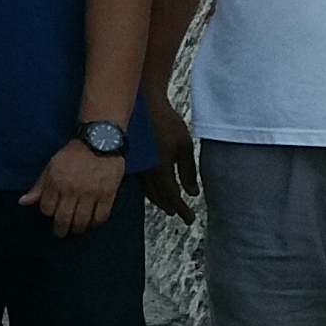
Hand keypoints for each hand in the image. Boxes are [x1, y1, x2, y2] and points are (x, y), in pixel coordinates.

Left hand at [23, 139, 127, 237]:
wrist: (100, 142)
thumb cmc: (72, 154)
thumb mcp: (51, 166)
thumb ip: (39, 186)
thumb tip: (23, 202)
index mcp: (56, 183)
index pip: (47, 208)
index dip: (48, 212)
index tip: (51, 213)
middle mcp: (72, 191)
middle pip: (63, 218)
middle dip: (61, 229)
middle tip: (61, 233)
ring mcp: (91, 194)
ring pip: (82, 221)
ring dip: (77, 229)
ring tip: (76, 229)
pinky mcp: (107, 195)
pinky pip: (101, 216)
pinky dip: (95, 223)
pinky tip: (91, 223)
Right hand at [141, 84, 197, 223]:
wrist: (143, 105)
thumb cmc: (166, 123)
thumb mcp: (184, 146)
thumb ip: (188, 171)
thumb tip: (193, 192)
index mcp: (161, 170)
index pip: (173, 196)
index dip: (182, 209)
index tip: (190, 220)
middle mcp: (147, 172)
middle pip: (159, 196)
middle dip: (170, 206)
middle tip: (179, 214)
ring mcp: (137, 166)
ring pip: (148, 190)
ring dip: (159, 200)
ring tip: (167, 206)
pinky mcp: (133, 160)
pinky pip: (141, 181)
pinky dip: (150, 190)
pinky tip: (152, 190)